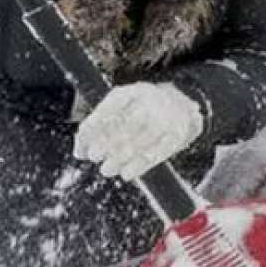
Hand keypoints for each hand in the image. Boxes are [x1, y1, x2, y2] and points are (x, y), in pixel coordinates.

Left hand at [73, 82, 204, 180]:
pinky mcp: (177, 135)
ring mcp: (167, 118)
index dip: (92, 129)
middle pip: (124, 126)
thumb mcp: (124, 107)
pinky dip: (138, 167)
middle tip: (94, 156)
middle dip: (105, 144)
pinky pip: (154, 154)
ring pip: (138, 142)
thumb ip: (101, 124)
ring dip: (118, 160)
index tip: (83, 145)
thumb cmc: (145, 110)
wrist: (185, 105)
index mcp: (133, 92)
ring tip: (107, 169)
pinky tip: (126, 174)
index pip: (108, 109)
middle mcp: (152, 102)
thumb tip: (80, 150)